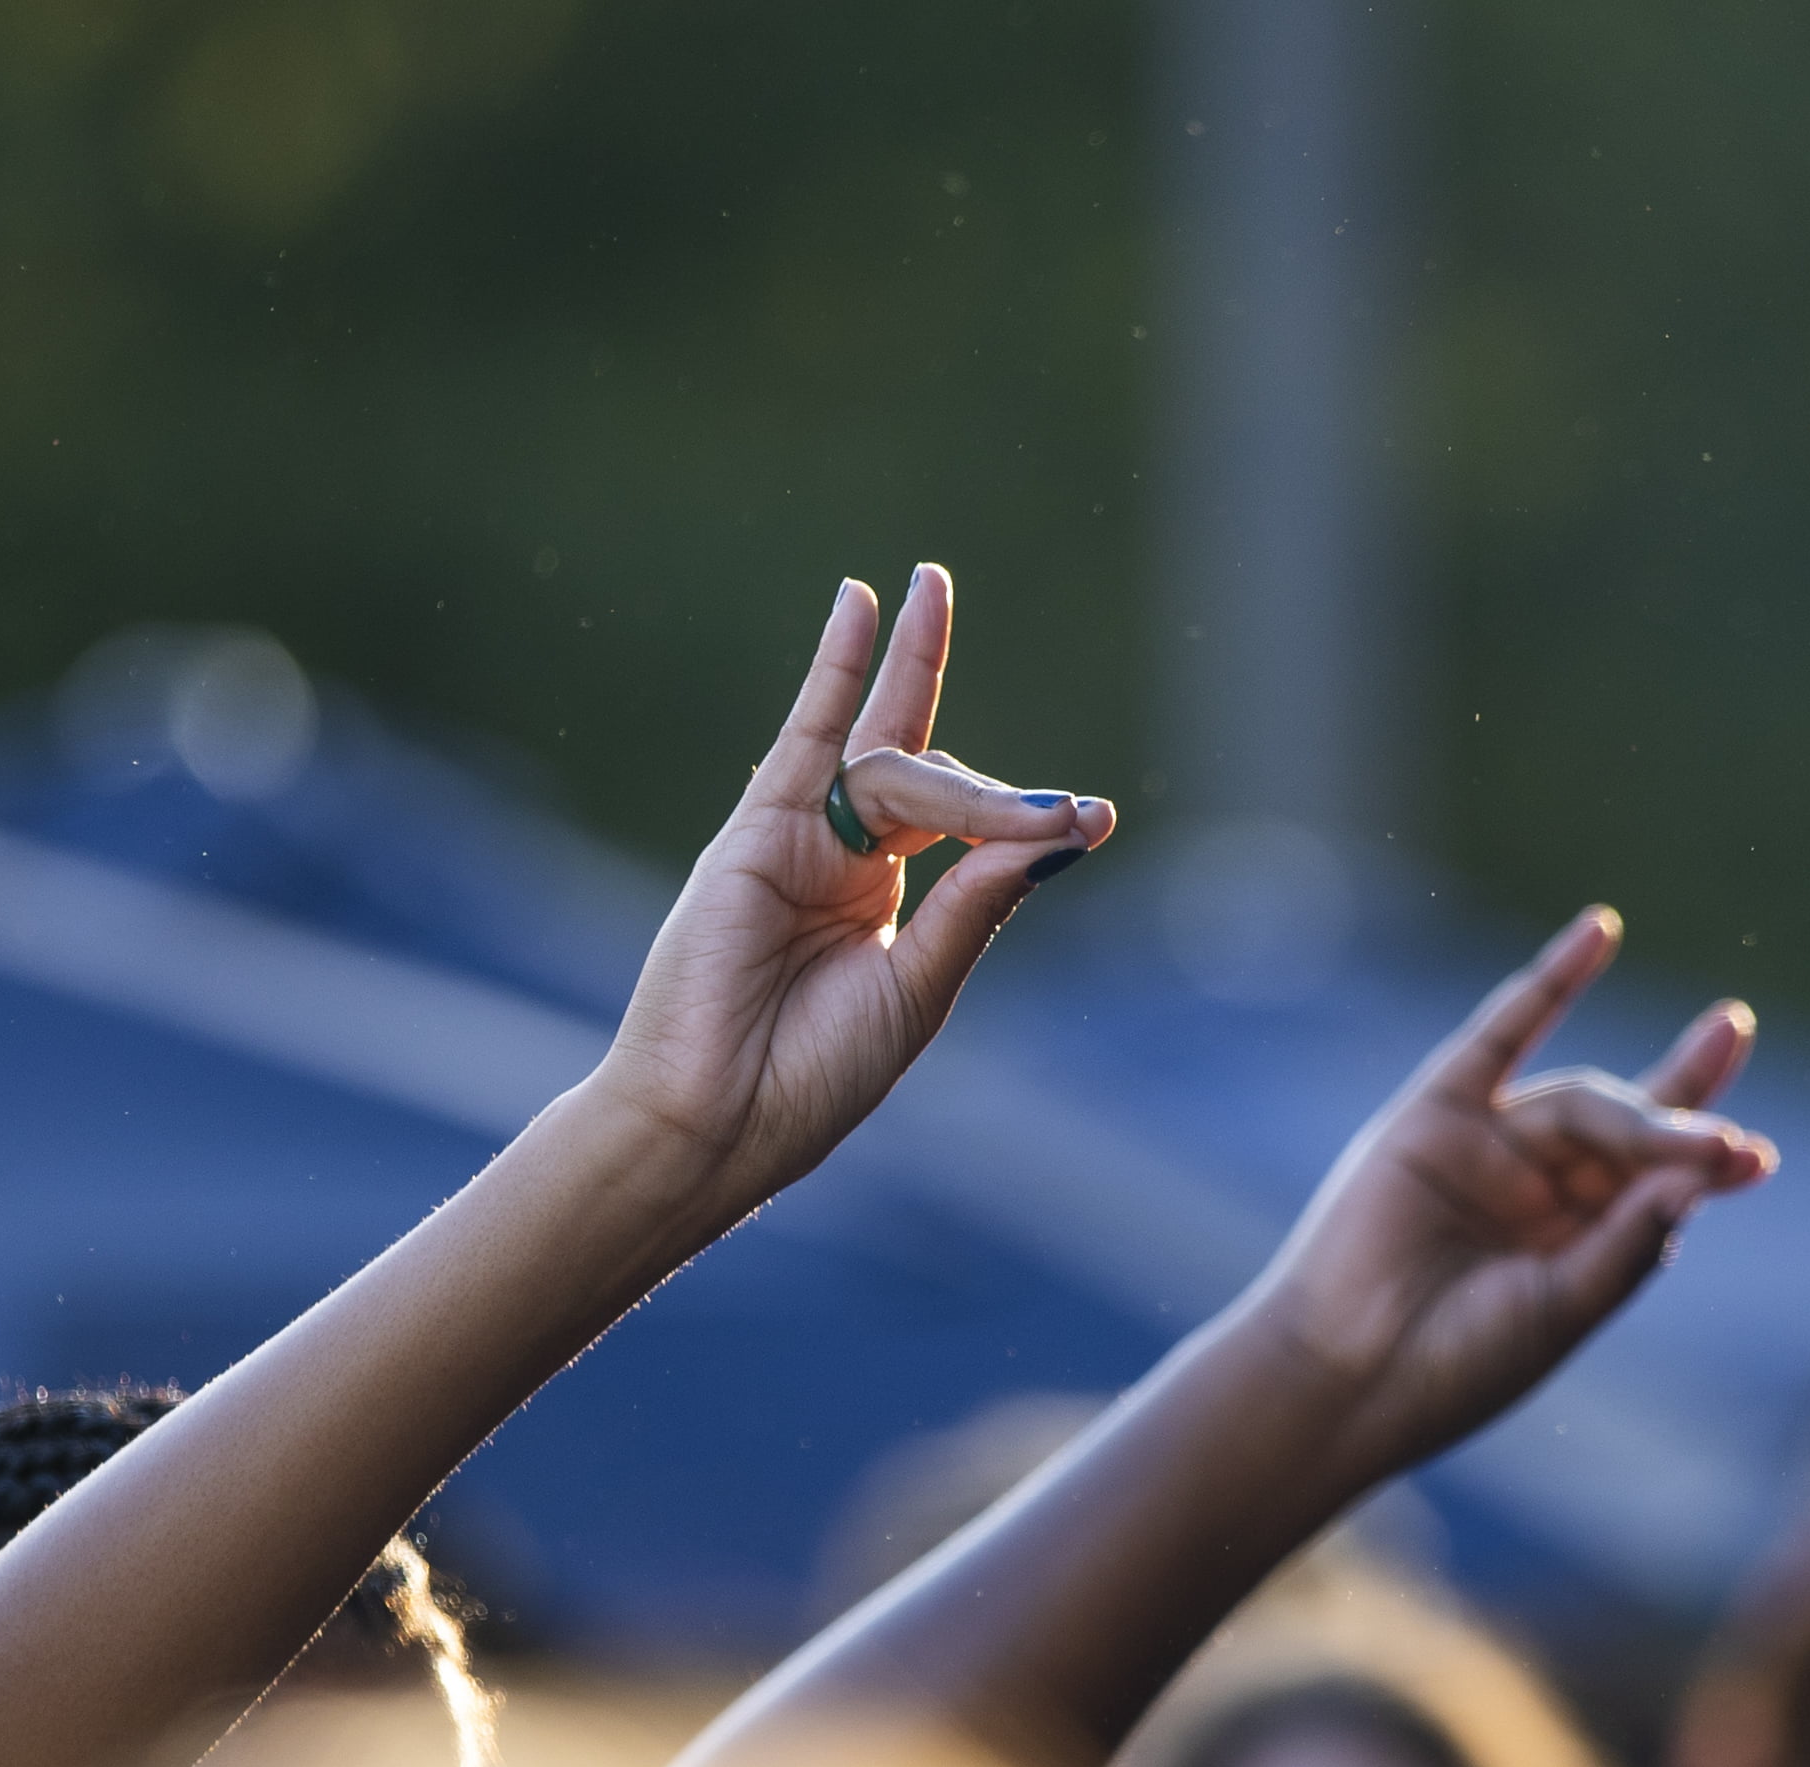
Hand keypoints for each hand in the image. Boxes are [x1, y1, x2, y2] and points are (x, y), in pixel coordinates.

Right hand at [587, 566, 1113, 1230]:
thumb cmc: (809, 1080)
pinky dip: (835, 668)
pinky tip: (863, 602)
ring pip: (893, 768)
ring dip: (957, 784)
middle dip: (954, 716)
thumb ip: (975, 905)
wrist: (714, 1122)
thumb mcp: (917, 991)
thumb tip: (1060, 829)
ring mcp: (802, 844)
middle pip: (920, 764)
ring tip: (1003, 814)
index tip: (1095, 816)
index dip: (1028, 817)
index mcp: (888, 912)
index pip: (968, 830)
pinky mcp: (759, 837)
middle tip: (987, 655)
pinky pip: (807, 738)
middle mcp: (847, 865)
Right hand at [1239, 908, 1775, 1481]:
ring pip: (1582, 1103)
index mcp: (1582, 1243)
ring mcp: (1490, 1147)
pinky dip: (1550, 982)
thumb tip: (1702, 1172)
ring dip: (1634, 1110)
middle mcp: (1542, 1190)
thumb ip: (1628, 1244)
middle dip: (1687, 1095)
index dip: (1710, 1159)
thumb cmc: (1456, 1367)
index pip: (1663, 1180)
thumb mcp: (1562, 1310)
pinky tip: (1602, 930)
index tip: (1754, 1156)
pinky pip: (1501, 1035)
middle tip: (1733, 1039)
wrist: (1346, 1378)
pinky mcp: (1436, 1115)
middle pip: (1634, 1125)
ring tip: (1674, 1136)